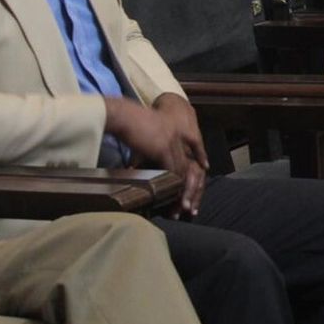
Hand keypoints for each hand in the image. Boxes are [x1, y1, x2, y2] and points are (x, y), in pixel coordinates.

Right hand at [105, 95, 207, 215]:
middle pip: (190, 165)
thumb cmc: (128, 123)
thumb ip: (153, 148)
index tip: (201, 176)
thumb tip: (146, 166)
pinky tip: (170, 197)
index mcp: (177, 130)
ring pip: (183, 171)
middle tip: (188, 205)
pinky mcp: (164, 148)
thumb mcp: (147, 134)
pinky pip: (172, 171)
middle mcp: (179, 136)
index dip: (198, 164)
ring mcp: (173, 142)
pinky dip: (173, 185)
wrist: (123, 116)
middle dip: (191, 187)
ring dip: (183, 191)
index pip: (193, 149)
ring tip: (180, 208)